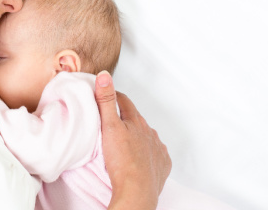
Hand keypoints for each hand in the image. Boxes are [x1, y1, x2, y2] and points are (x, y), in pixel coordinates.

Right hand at [95, 71, 170, 209]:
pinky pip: (155, 153)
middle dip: (125, 117)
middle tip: (111, 122)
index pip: (124, 101)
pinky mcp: (162, 164)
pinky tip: (139, 157)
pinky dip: (147, 152)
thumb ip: (106, 101)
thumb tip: (105, 75)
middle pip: (136, 119)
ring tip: (123, 143)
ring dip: (137, 136)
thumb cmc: (121, 161)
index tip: (106, 96)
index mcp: (136, 121)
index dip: (114, 96)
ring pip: (146, 136)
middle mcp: (150, 132)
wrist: (136, 192)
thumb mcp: (108, 127)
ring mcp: (158, 148)